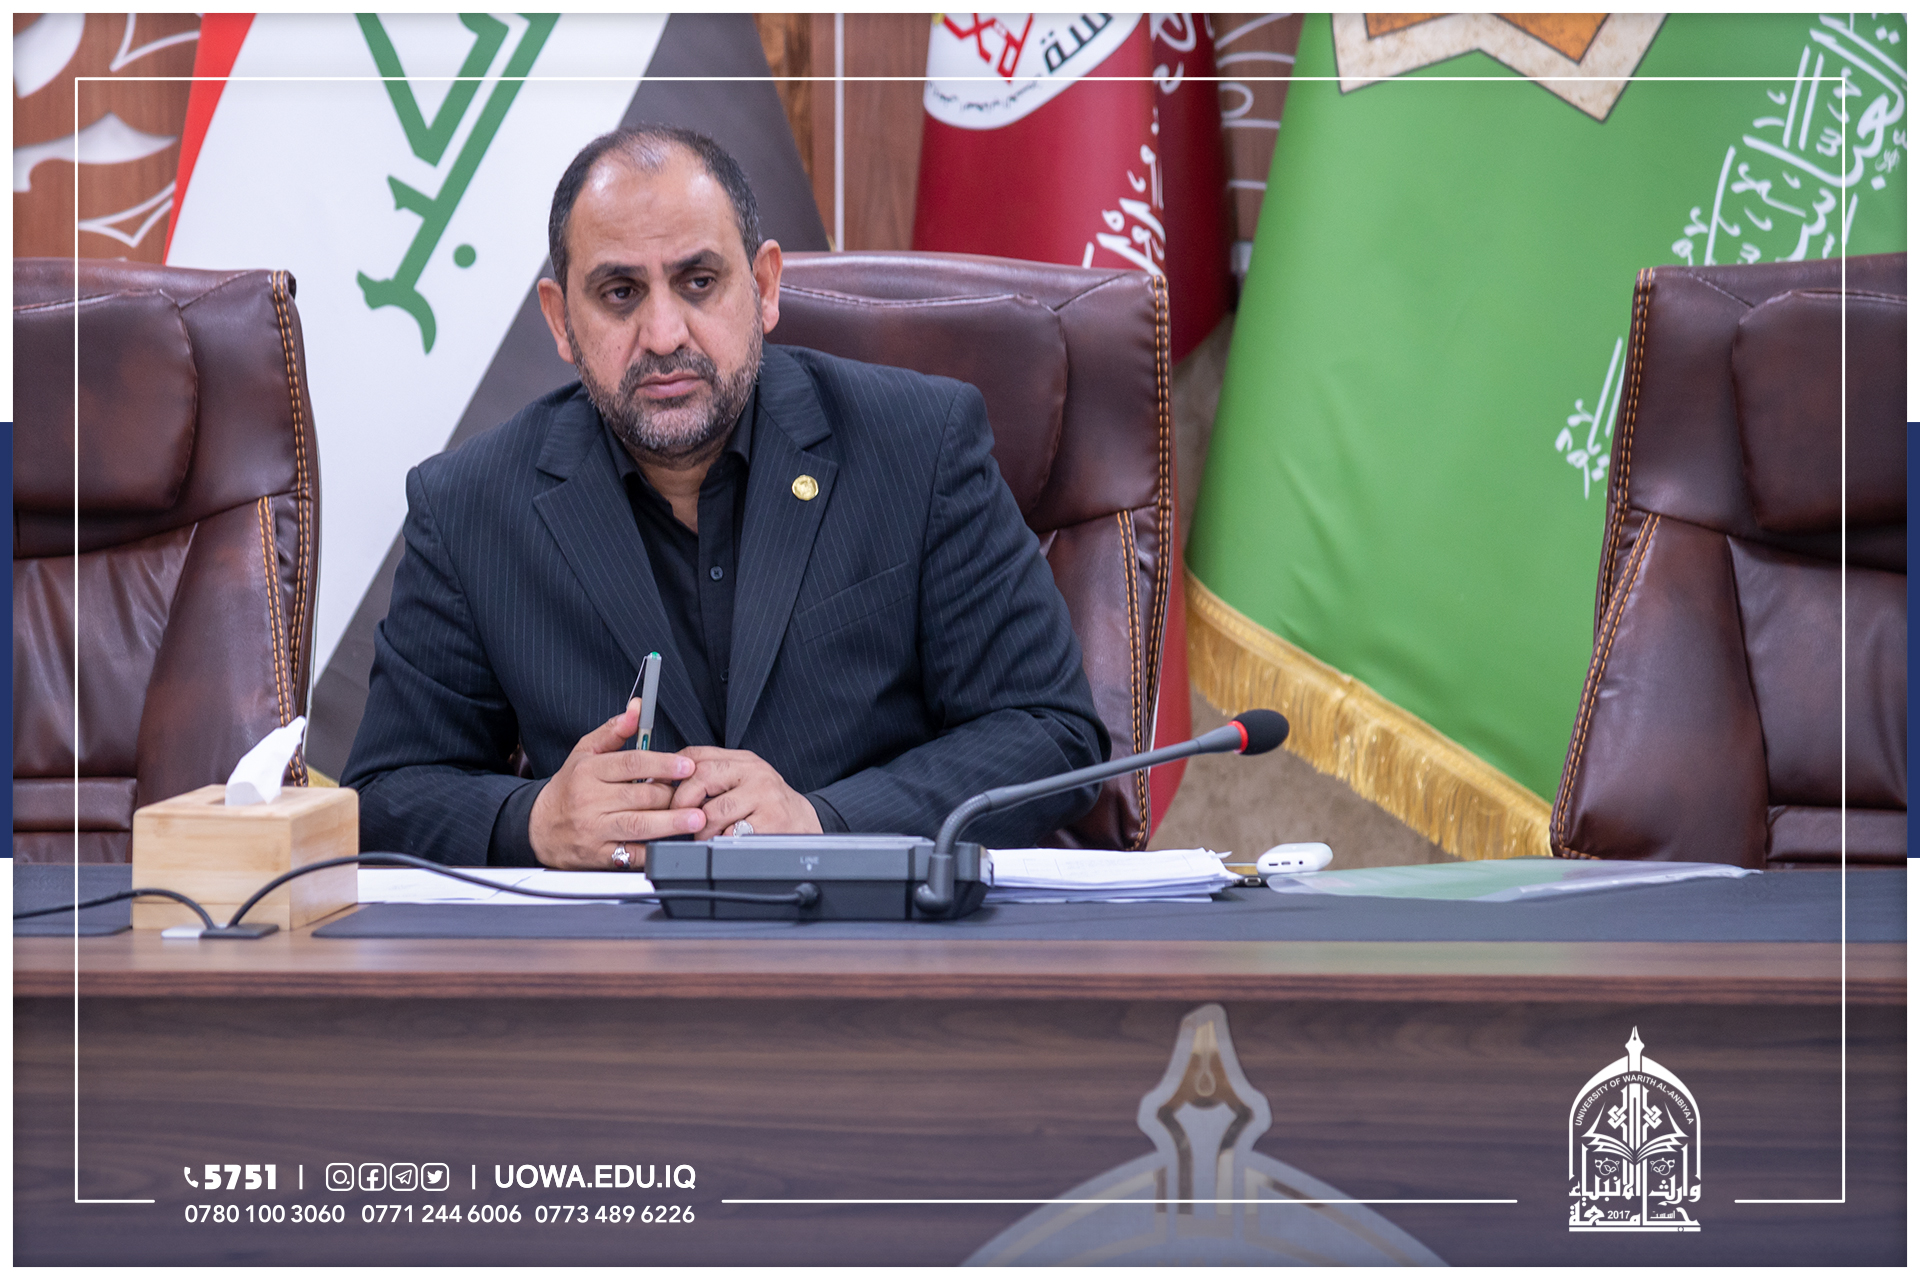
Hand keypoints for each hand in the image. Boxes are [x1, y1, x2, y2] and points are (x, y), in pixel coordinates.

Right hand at [528, 699, 706, 868]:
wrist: (538, 827)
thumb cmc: (568, 789)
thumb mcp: (584, 753)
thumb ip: (613, 731)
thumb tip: (637, 709)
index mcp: (588, 771)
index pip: (631, 763)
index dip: (663, 764)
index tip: (687, 765)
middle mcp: (589, 800)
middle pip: (640, 795)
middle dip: (671, 795)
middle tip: (695, 794)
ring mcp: (593, 829)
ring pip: (638, 825)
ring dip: (670, 823)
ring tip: (696, 819)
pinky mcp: (597, 855)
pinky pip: (630, 854)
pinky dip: (652, 851)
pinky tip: (671, 844)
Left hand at [670, 746, 823, 839]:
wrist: (806, 824)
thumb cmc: (768, 806)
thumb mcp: (742, 782)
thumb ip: (711, 779)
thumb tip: (663, 786)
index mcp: (742, 760)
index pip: (696, 755)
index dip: (671, 773)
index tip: (661, 790)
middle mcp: (754, 772)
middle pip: (702, 776)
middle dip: (682, 803)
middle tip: (680, 819)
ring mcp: (765, 796)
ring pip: (713, 812)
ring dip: (702, 831)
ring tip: (707, 836)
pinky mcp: (771, 821)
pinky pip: (731, 834)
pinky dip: (723, 842)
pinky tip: (728, 841)